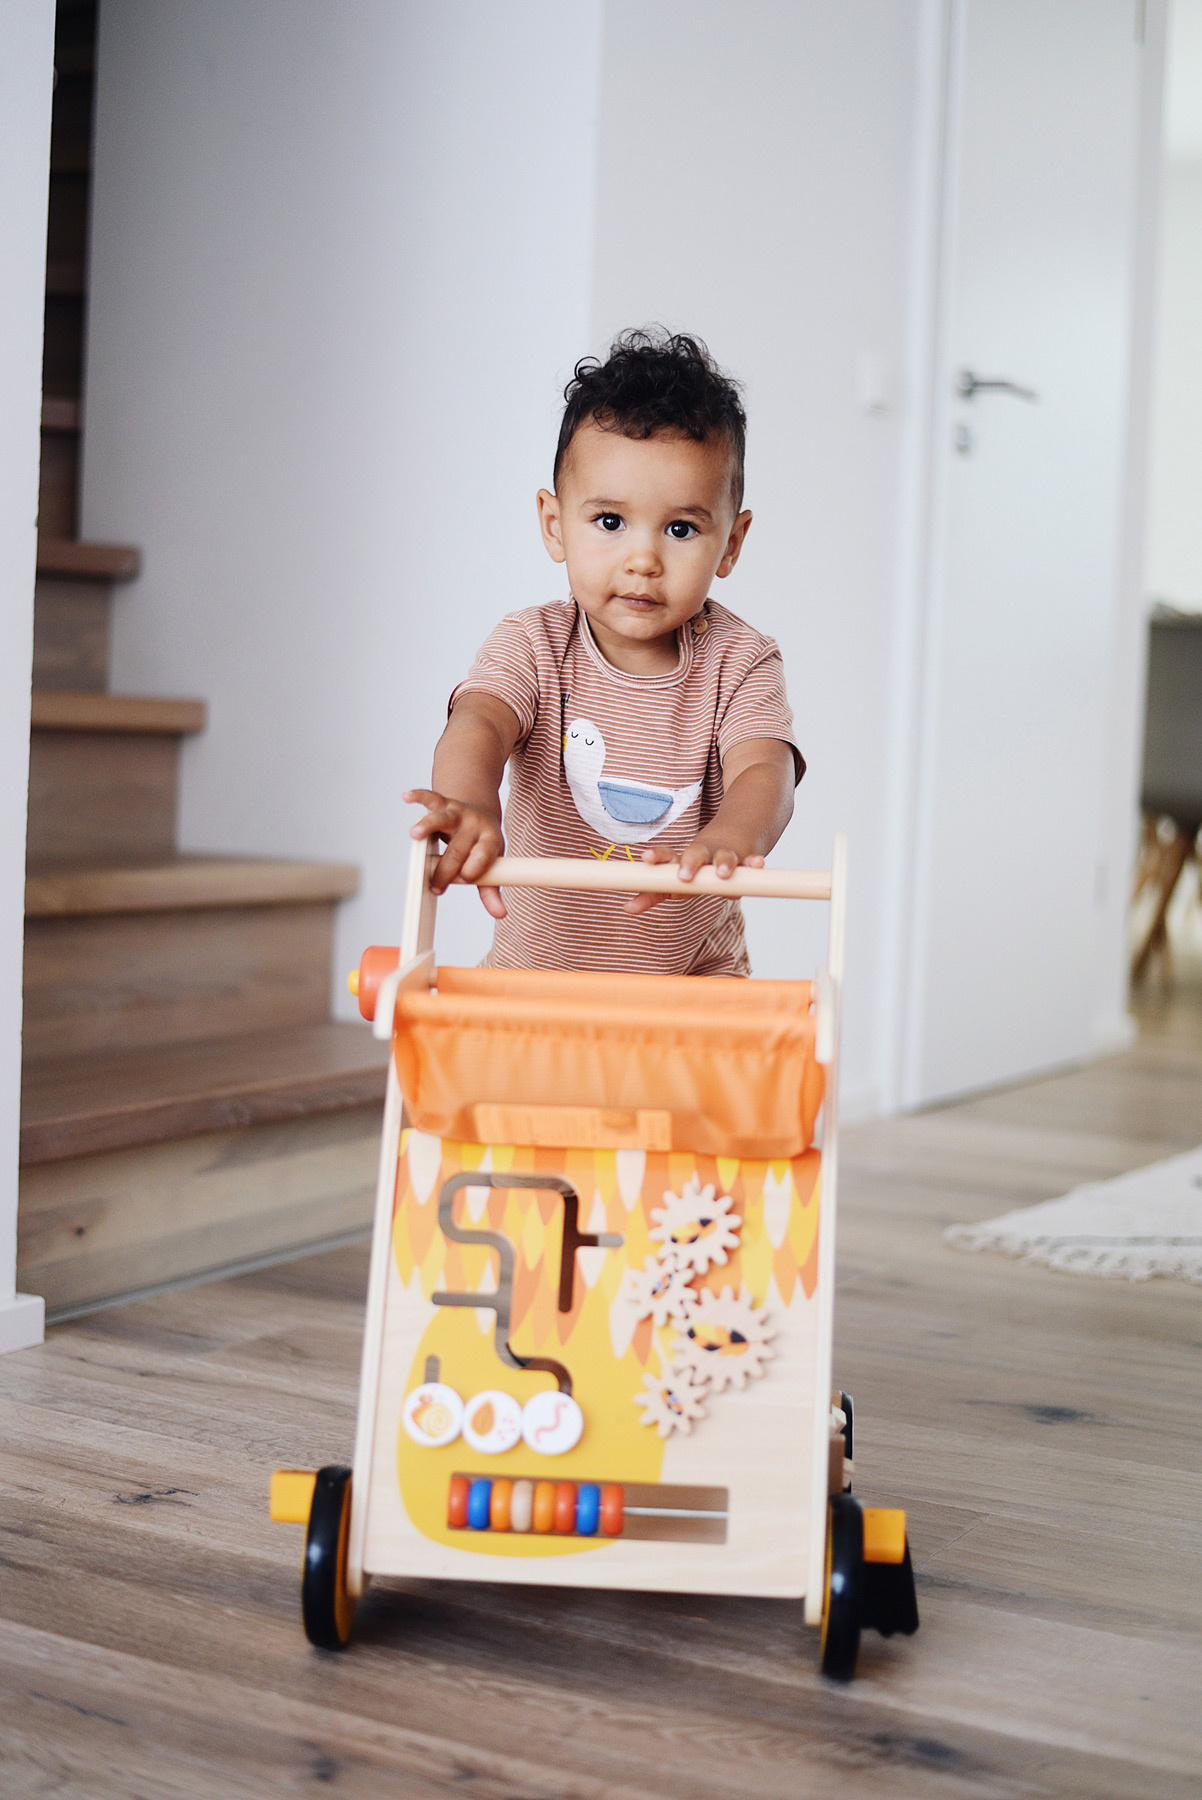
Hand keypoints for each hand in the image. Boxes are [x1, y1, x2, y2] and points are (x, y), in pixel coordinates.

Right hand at [404, 789, 506, 918]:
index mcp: (490, 840)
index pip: (483, 855)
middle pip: (458, 848)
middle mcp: (475, 825)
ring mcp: (459, 813)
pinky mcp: (444, 803)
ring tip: (414, 835)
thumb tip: (500, 914)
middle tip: (435, 887)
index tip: (464, 880)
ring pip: (443, 819)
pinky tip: (406, 797)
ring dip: (428, 826)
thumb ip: (492, 889)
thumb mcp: (492, 864)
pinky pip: (431, 798)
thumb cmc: (482, 845)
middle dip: (445, 869)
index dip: (473, 867)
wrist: (481, 811)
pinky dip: (418, 796)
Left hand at [624, 841, 764, 915]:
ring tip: (722, 874)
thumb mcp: (678, 875)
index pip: (666, 857)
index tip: (645, 858)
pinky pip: (751, 861)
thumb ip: (655, 892)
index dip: (656, 857)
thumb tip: (626, 909)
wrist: (738, 828)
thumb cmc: (700, 861)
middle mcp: (703, 853)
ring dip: (723, 864)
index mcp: (683, 857)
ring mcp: (725, 854)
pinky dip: (755, 864)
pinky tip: (758, 865)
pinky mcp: (746, 857)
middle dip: (689, 864)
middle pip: (694, 854)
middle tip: (683, 876)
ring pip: (723, 858)